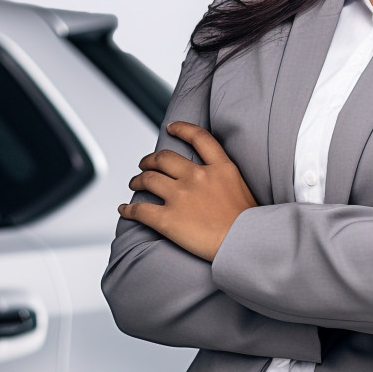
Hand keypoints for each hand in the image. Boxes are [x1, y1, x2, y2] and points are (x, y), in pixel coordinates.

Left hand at [118, 121, 257, 261]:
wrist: (243, 243)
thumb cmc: (248, 223)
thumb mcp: (243, 187)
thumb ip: (225, 178)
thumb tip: (217, 181)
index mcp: (220, 168)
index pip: (199, 138)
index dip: (182, 129)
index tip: (172, 128)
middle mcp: (197, 176)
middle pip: (165, 158)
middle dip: (151, 159)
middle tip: (146, 164)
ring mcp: (180, 196)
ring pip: (148, 179)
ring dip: (138, 179)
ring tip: (135, 182)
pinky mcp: (167, 219)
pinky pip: (140, 210)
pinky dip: (128, 209)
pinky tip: (125, 209)